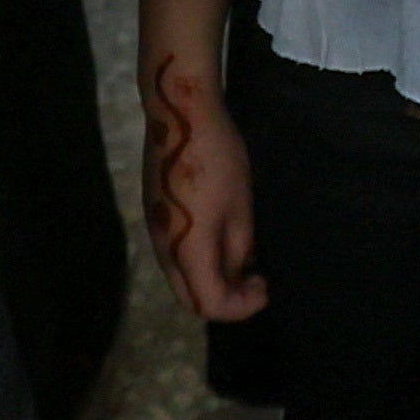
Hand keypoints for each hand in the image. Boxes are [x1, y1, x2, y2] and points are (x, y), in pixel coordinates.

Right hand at [138, 49, 266, 323]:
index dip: (242, 307)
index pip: (210, 304)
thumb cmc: (218, 157)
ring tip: (244, 262)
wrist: (179, 113)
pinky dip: (199, 261)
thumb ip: (239, 246)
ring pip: (181, 277)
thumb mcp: (241, 205)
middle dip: (225, 300)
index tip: (265, 287)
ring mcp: (155, 231)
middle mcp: (164, 248)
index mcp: (187, 249)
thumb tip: (240, 269)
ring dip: (211, 280)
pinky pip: (175, 254)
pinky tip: (223, 239)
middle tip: (254, 282)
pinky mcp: (154, 214)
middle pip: (190, 298)